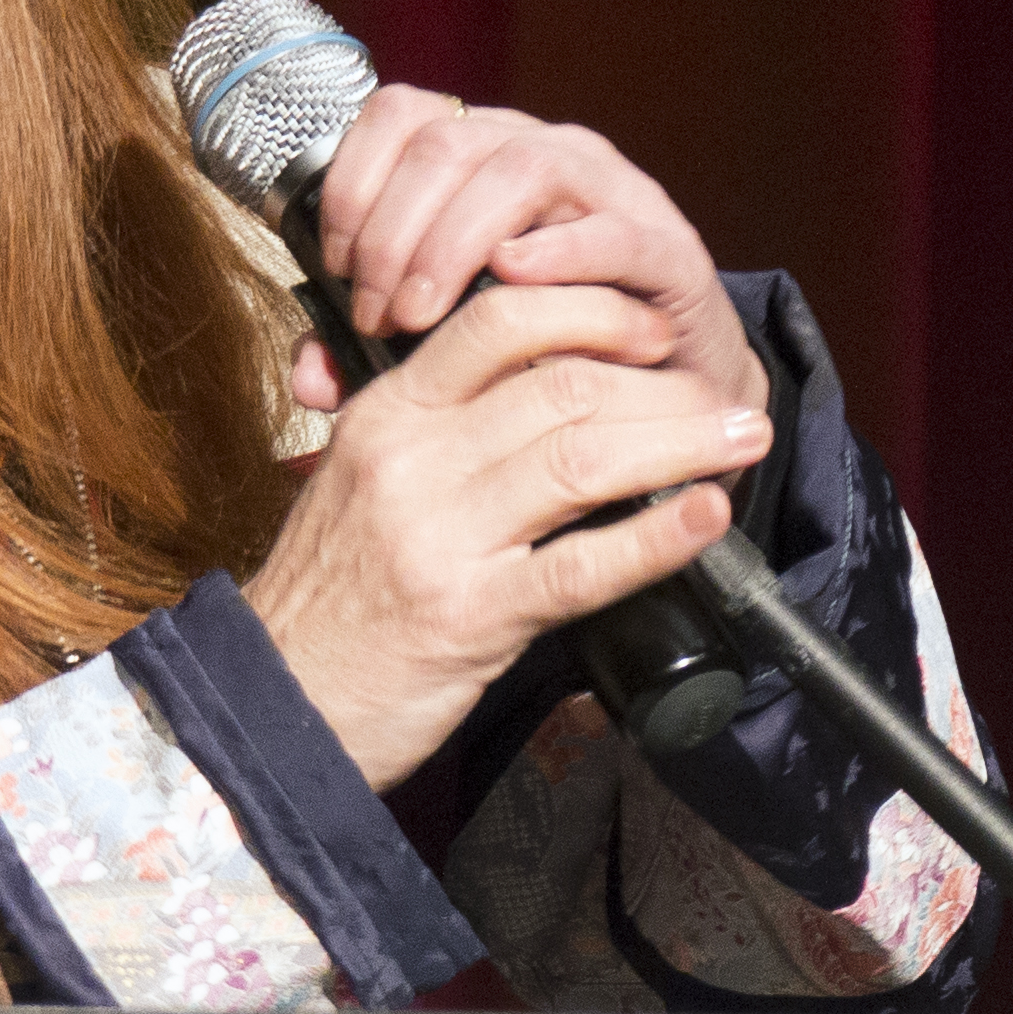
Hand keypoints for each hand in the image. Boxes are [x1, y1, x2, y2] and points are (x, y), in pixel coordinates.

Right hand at [238, 280, 772, 787]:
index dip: (591, 311)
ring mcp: (441, 537)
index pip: (499, 320)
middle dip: (664, 383)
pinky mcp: (471, 616)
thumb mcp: (358, 483)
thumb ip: (436, 432)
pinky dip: (657, 537)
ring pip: (583, 458)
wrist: (271, 702)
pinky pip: (581, 565)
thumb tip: (545, 391)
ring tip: (741, 440)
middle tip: (724, 396)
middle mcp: (412, 460)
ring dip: (681, 441)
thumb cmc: (326, 599)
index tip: (650, 330)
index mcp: (386, 415)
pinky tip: (705, 518)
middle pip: (562, 383)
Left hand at [309, 85, 770, 420]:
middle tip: (374, 313)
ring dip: (451, 241)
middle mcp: (543, 149)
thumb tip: (306, 375)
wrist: (668, 388)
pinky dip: (555, 249)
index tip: (334, 264)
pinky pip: (609, 228)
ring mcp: (610, 189)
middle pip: (444, 144)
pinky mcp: (666, 245)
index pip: (402, 113)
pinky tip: (512, 278)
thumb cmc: (546, 350)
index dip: (353, 179)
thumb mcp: (444, 341)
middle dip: (390, 230)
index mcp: (482, 152)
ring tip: (420, 313)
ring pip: (517, 168)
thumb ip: (369, 349)